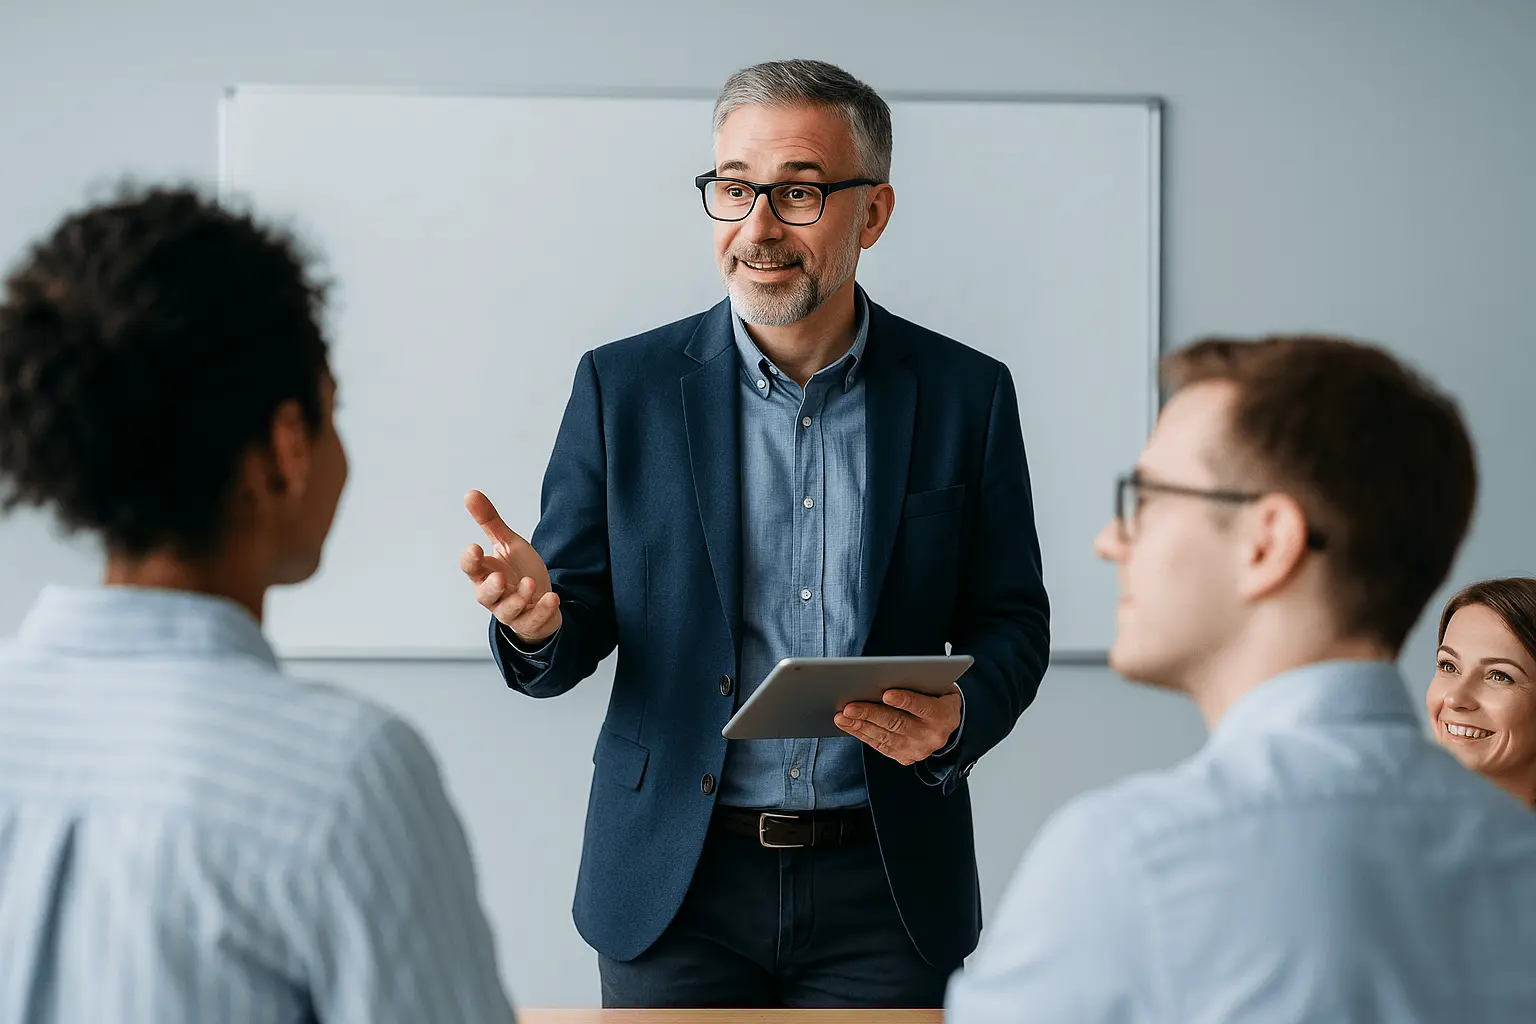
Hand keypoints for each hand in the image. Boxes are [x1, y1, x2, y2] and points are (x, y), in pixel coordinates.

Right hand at [460, 489, 561, 643]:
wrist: (540, 597)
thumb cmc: (518, 571)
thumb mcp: (507, 544)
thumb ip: (490, 522)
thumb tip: (470, 493)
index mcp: (485, 575)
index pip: (471, 570)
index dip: (470, 560)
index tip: (474, 547)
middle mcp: (495, 596)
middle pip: (484, 597)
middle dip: (491, 588)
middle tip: (499, 577)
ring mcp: (512, 611)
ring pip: (508, 611)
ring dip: (518, 598)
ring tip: (530, 584)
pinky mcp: (531, 622)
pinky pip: (534, 621)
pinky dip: (542, 610)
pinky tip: (552, 598)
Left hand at [835, 686, 961, 765]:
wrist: (947, 725)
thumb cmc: (936, 697)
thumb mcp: (938, 686)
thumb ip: (919, 682)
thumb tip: (888, 677)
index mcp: (943, 715)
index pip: (923, 707)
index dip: (905, 701)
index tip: (886, 694)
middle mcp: (932, 736)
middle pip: (898, 724)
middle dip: (871, 714)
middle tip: (850, 707)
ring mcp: (918, 749)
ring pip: (885, 737)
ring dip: (860, 726)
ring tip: (842, 716)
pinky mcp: (905, 757)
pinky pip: (880, 746)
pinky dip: (862, 734)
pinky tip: (849, 725)